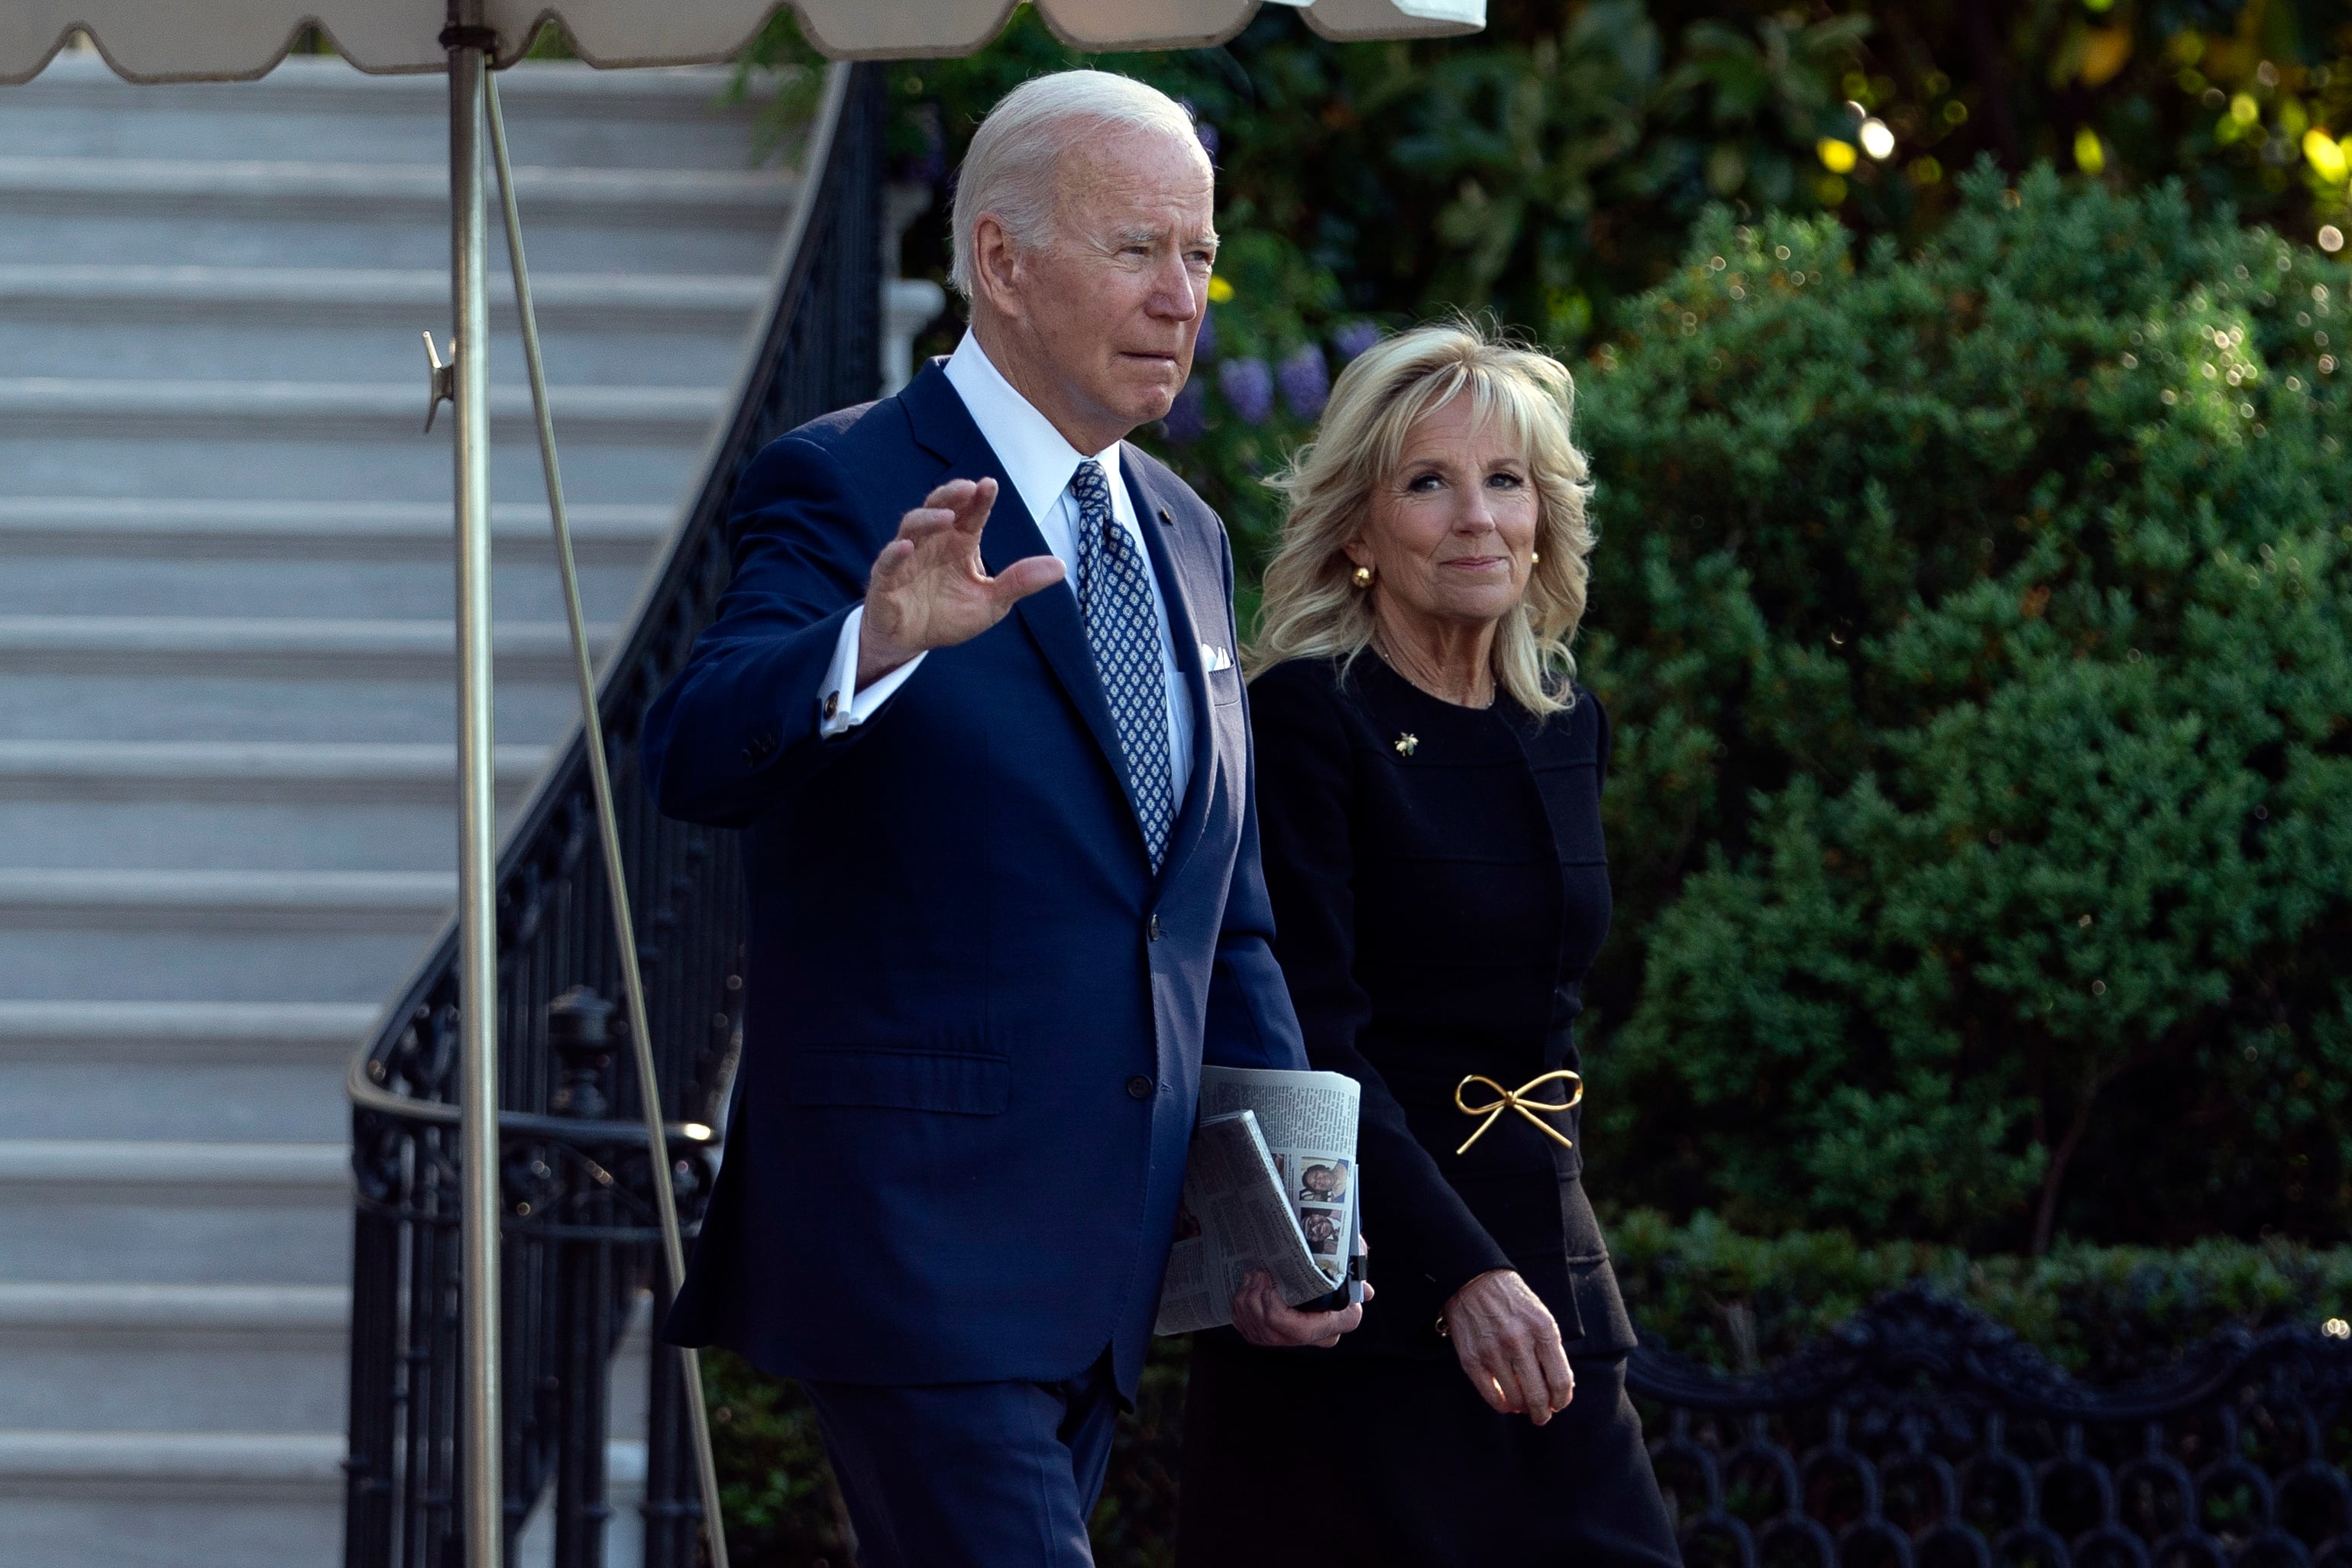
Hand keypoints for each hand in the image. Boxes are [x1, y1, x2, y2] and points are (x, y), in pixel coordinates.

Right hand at [857, 477, 1063, 684]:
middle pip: (939, 508)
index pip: (971, 515)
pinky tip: (904, 547)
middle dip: (951, 495)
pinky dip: (894, 553)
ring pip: (912, 528)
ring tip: (946, 518)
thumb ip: (1019, 582)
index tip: (991, 484)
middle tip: (968, 488)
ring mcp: (907, 559)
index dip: (980, 499)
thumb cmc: (949, 615)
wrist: (911, 643)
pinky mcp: (885, 581)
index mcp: (959, 543)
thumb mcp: (992, 602)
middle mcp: (933, 543)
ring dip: (928, 519)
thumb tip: (1061, 566)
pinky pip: (886, 563)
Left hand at [1229, 1269, 1369, 1348]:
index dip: (1276, 1314)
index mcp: (1342, 1319)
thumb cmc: (1338, 1255)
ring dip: (1246, 1304)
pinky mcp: (1277, 1334)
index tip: (1268, 1288)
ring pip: (1259, 1333)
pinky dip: (1240, 1311)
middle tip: (1255, 1275)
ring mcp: (1296, 1338)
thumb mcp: (1350, 1251)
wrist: (1322, 1260)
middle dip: (1256, 1304)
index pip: (1300, 1331)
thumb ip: (1355, 1259)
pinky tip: (1243, 1291)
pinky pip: (1250, 1331)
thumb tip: (1365, 1291)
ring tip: (1249, 1278)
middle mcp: (1319, 1336)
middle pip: (1274, 1334)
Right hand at [1441, 1269, 1572, 1423]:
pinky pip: (1491, 1396)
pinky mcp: (1472, 1359)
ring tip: (1523, 1405)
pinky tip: (1507, 1402)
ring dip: (1523, 1408)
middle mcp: (1519, 1341)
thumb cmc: (1512, 1300)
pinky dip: (1502, 1405)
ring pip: (1515, 1399)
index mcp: (1542, 1329)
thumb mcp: (1541, 1316)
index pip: (1560, 1380)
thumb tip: (1559, 1387)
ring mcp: (1493, 1351)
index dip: (1562, 1399)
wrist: (1474, 1280)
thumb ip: (1551, 1349)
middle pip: (1538, 1395)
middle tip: (1542, 1416)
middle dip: (1543, 1412)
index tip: (1559, 1404)